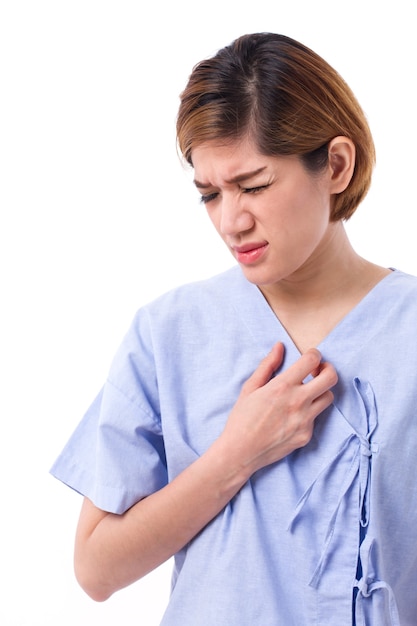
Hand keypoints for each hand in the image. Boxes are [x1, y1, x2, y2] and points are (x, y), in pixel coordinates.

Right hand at [221, 342, 337, 474]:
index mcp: (283, 387)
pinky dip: (309, 412)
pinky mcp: (306, 435)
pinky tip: (292, 415)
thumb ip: (268, 365)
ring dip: (321, 390)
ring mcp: (305, 420)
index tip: (310, 357)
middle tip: (317, 371)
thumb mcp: (250, 387)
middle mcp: (298, 402)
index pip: (312, 360)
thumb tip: (280, 346)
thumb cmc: (242, 418)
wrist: (241, 452)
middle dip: (327, 369)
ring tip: (307, 392)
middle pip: (330, 378)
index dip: (314, 354)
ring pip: (329, 397)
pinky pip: (316, 418)